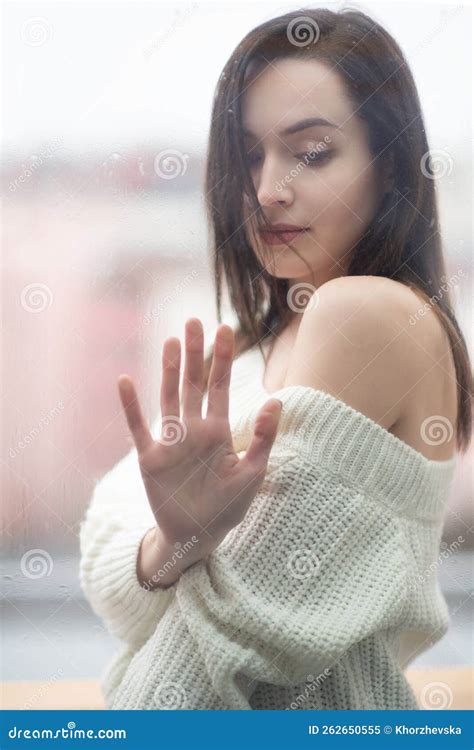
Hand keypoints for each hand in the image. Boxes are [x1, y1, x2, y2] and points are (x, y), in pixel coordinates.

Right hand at [118, 319, 282, 558]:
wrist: (198, 534)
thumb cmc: (228, 504)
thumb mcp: (253, 472)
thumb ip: (264, 437)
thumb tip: (277, 400)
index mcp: (218, 430)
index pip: (220, 386)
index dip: (222, 358)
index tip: (225, 328)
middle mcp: (193, 429)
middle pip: (193, 383)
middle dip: (195, 353)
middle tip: (194, 321)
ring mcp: (171, 442)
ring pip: (168, 397)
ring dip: (169, 370)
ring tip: (171, 341)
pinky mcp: (151, 459)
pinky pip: (138, 428)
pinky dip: (131, 406)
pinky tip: (125, 380)